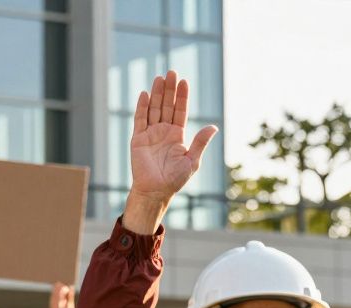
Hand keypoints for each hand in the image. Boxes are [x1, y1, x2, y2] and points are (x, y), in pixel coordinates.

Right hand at [124, 70, 217, 233]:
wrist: (155, 191)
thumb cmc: (174, 179)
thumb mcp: (192, 160)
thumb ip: (200, 142)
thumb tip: (213, 126)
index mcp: (177, 135)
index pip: (180, 111)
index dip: (182, 96)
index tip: (184, 81)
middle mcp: (163, 132)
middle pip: (167, 106)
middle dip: (169, 89)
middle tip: (171, 72)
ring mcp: (150, 134)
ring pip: (154, 109)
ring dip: (157, 94)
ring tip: (159, 77)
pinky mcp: (138, 139)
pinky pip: (140, 120)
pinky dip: (142, 107)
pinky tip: (145, 94)